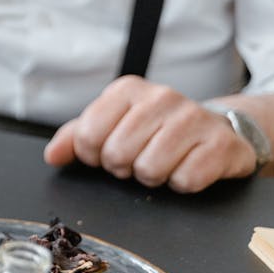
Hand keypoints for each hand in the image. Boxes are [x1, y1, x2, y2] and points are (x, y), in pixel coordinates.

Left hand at [43, 75, 256, 192]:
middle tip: (138, 158)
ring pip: (150, 169)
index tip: (107, 151)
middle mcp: (161, 97)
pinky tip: (187, 166)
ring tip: (163, 162)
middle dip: (123, 167)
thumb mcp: (112, 124)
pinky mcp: (221, 143)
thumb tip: (52, 156)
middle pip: (117, 154)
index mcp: (127, 89)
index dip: (93, 155)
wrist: (216, 129)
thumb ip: (75, 137)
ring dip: (152, 176)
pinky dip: (183, 183)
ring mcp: (194, 118)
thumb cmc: (155, 129)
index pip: (87, 135)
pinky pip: (186, 180)